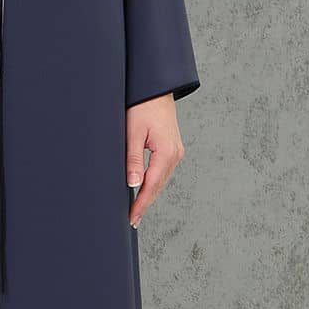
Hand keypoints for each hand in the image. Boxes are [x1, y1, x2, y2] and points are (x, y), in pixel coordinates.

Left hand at [125, 94, 184, 226]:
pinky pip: (162, 171)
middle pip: (158, 186)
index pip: (151, 185)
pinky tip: (145, 189)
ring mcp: (176, 152)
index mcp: (166, 152)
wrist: (156, 88)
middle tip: (132, 220)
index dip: (141, 203)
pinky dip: (153, 183)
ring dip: (149, 194)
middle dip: (145, 203)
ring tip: (137, 210)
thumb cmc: (142, 106)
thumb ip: (133, 159)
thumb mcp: (132, 132)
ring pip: (161, 180)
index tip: (132, 217)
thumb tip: (134, 184)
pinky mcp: (172, 148)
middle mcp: (175, 154)